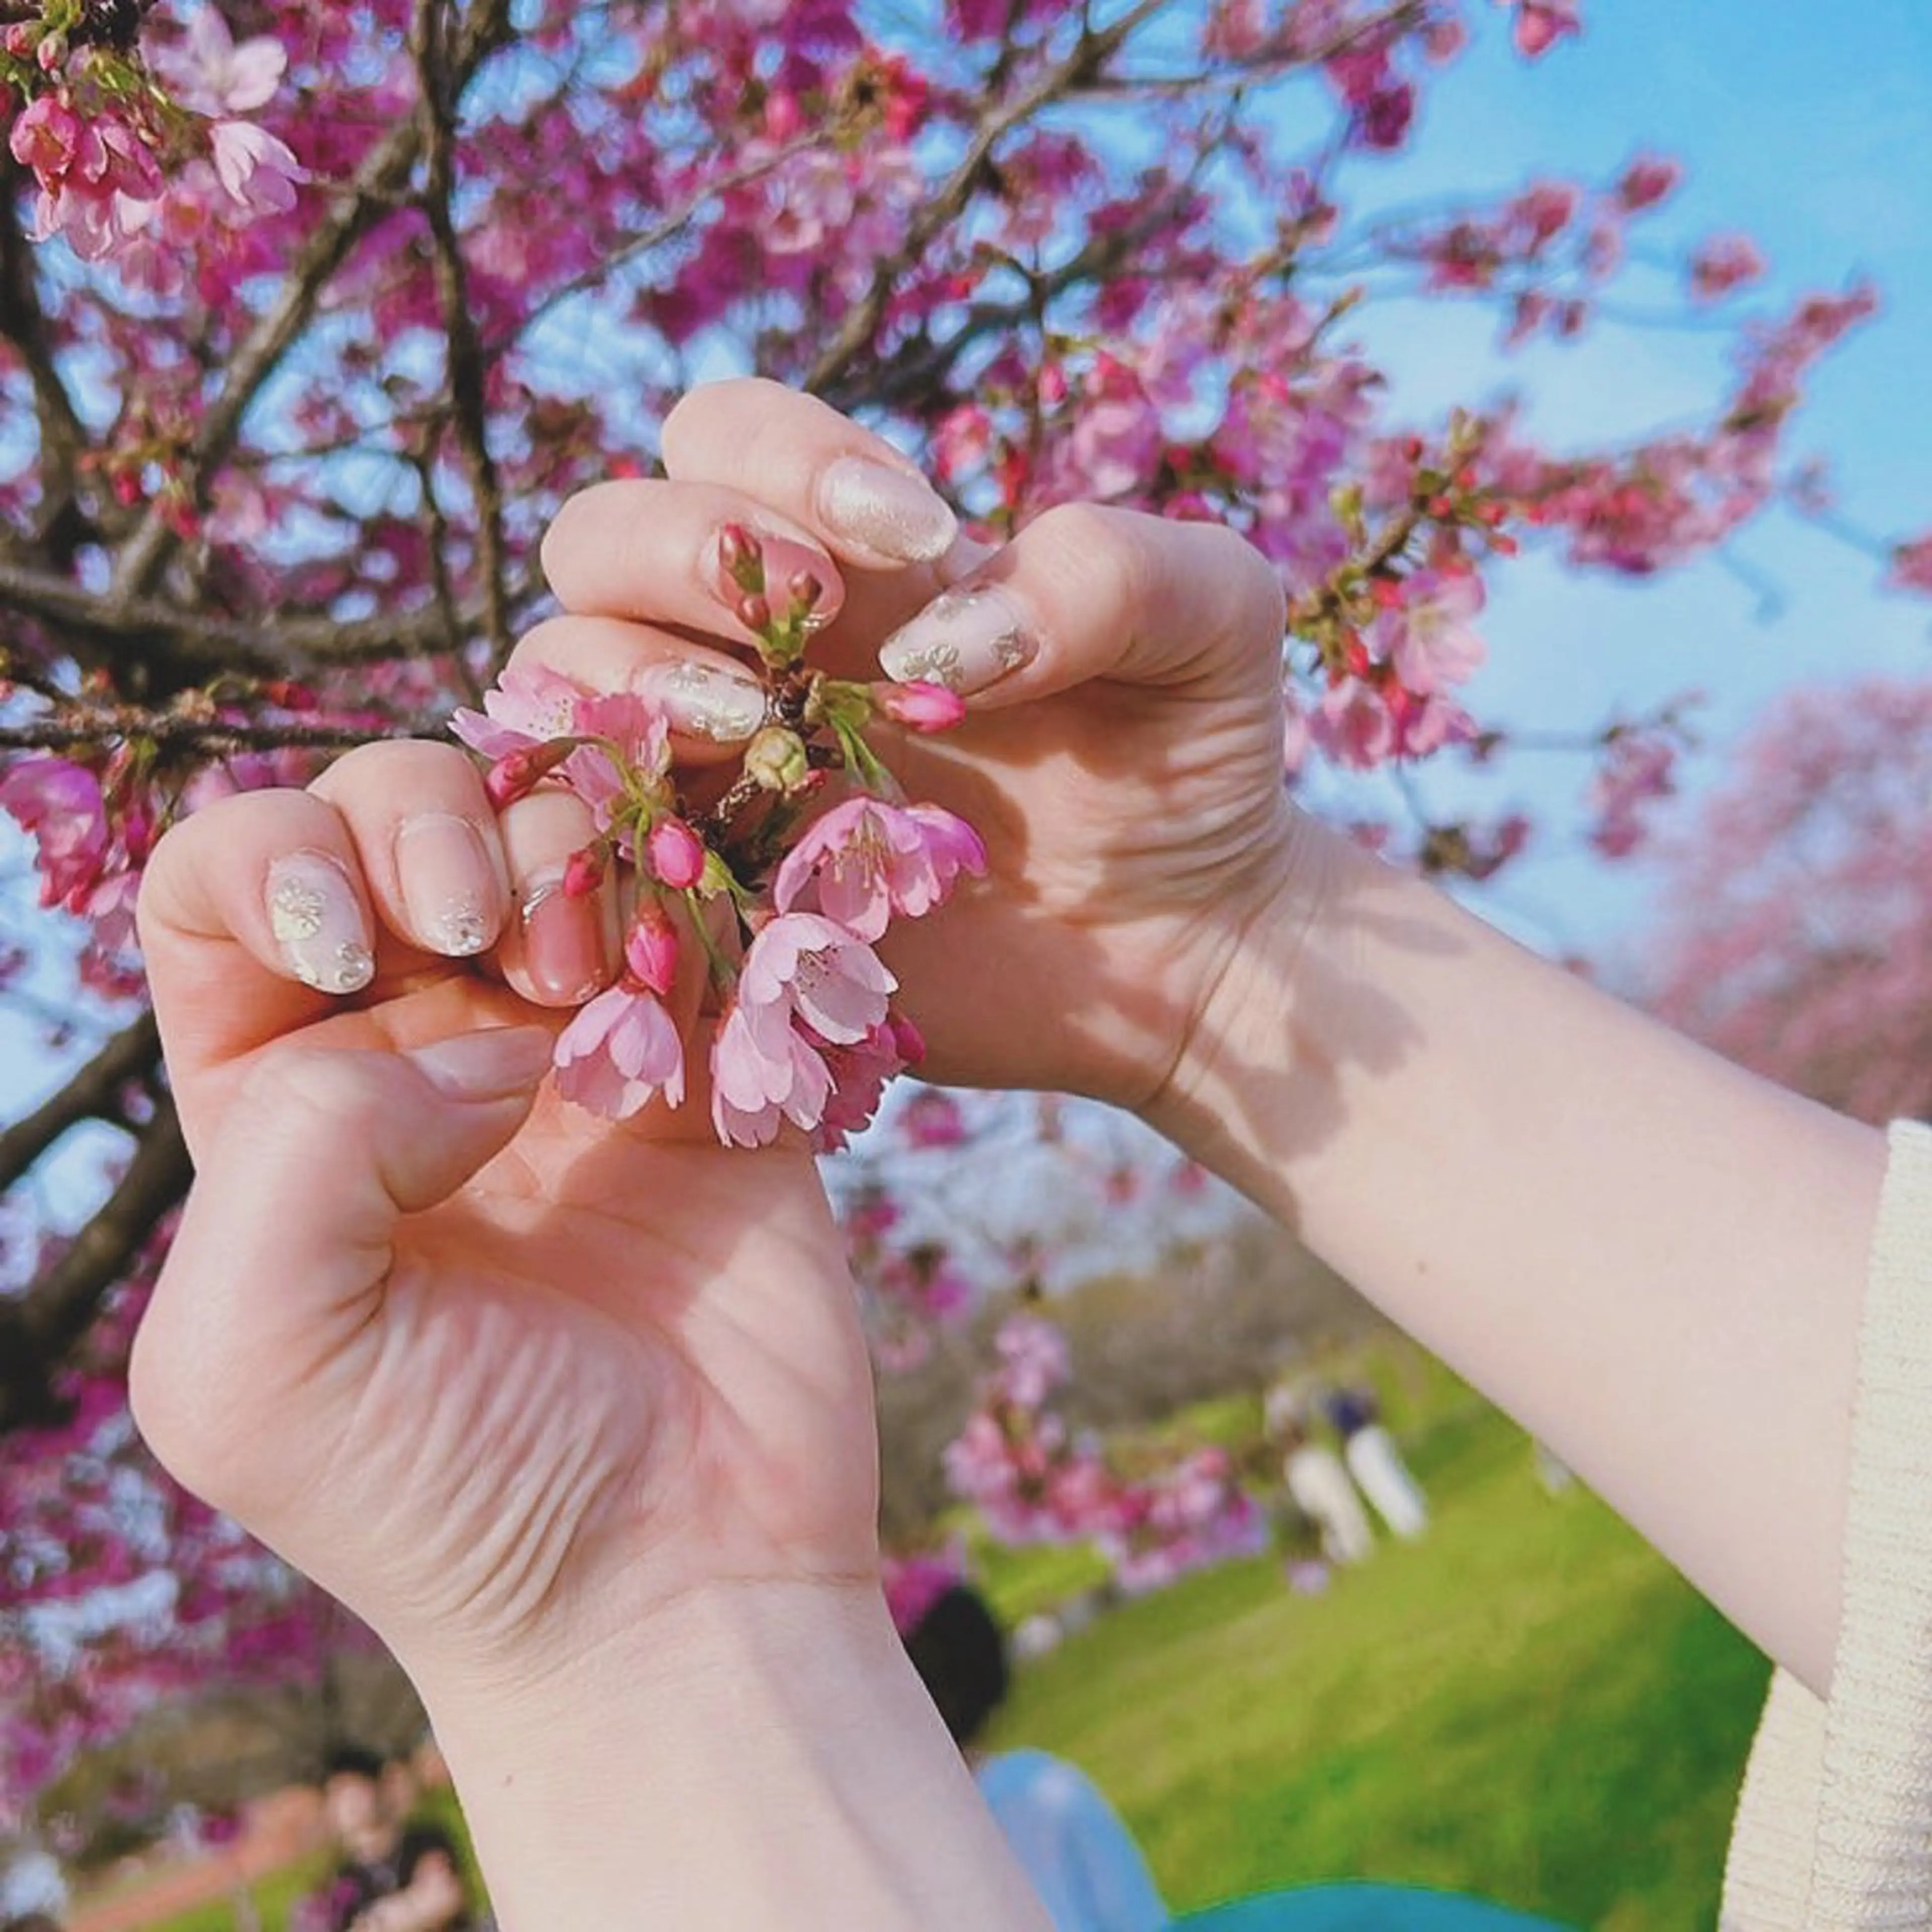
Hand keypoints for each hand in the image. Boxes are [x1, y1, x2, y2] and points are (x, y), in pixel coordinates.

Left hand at [130, 738, 879, 1688]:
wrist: (671, 1579)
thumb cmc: (439, 1494)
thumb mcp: (250, 1353)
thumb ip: (302, 1137)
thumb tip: (488, 1042)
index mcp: (275, 1101)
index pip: (230, 883)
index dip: (273, 854)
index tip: (347, 945)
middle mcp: (422, 1049)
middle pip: (395, 810)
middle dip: (433, 820)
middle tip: (484, 934)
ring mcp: (583, 1047)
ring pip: (561, 827)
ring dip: (571, 851)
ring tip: (593, 986)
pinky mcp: (719, 1067)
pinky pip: (711, 907)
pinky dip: (701, 899)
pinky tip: (689, 997)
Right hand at [534, 377, 1299, 1112]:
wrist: (1192, 947)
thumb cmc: (1195, 760)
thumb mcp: (1213, 621)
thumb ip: (1107, 572)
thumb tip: (933, 642)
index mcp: (856, 565)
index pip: (725, 440)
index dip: (781, 459)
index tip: (912, 534)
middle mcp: (760, 656)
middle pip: (601, 543)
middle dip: (670, 559)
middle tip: (794, 635)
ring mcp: (725, 782)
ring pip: (567, 688)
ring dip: (624, 691)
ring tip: (752, 740)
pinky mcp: (720, 909)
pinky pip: (594, 861)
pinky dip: (603, 844)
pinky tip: (702, 860)